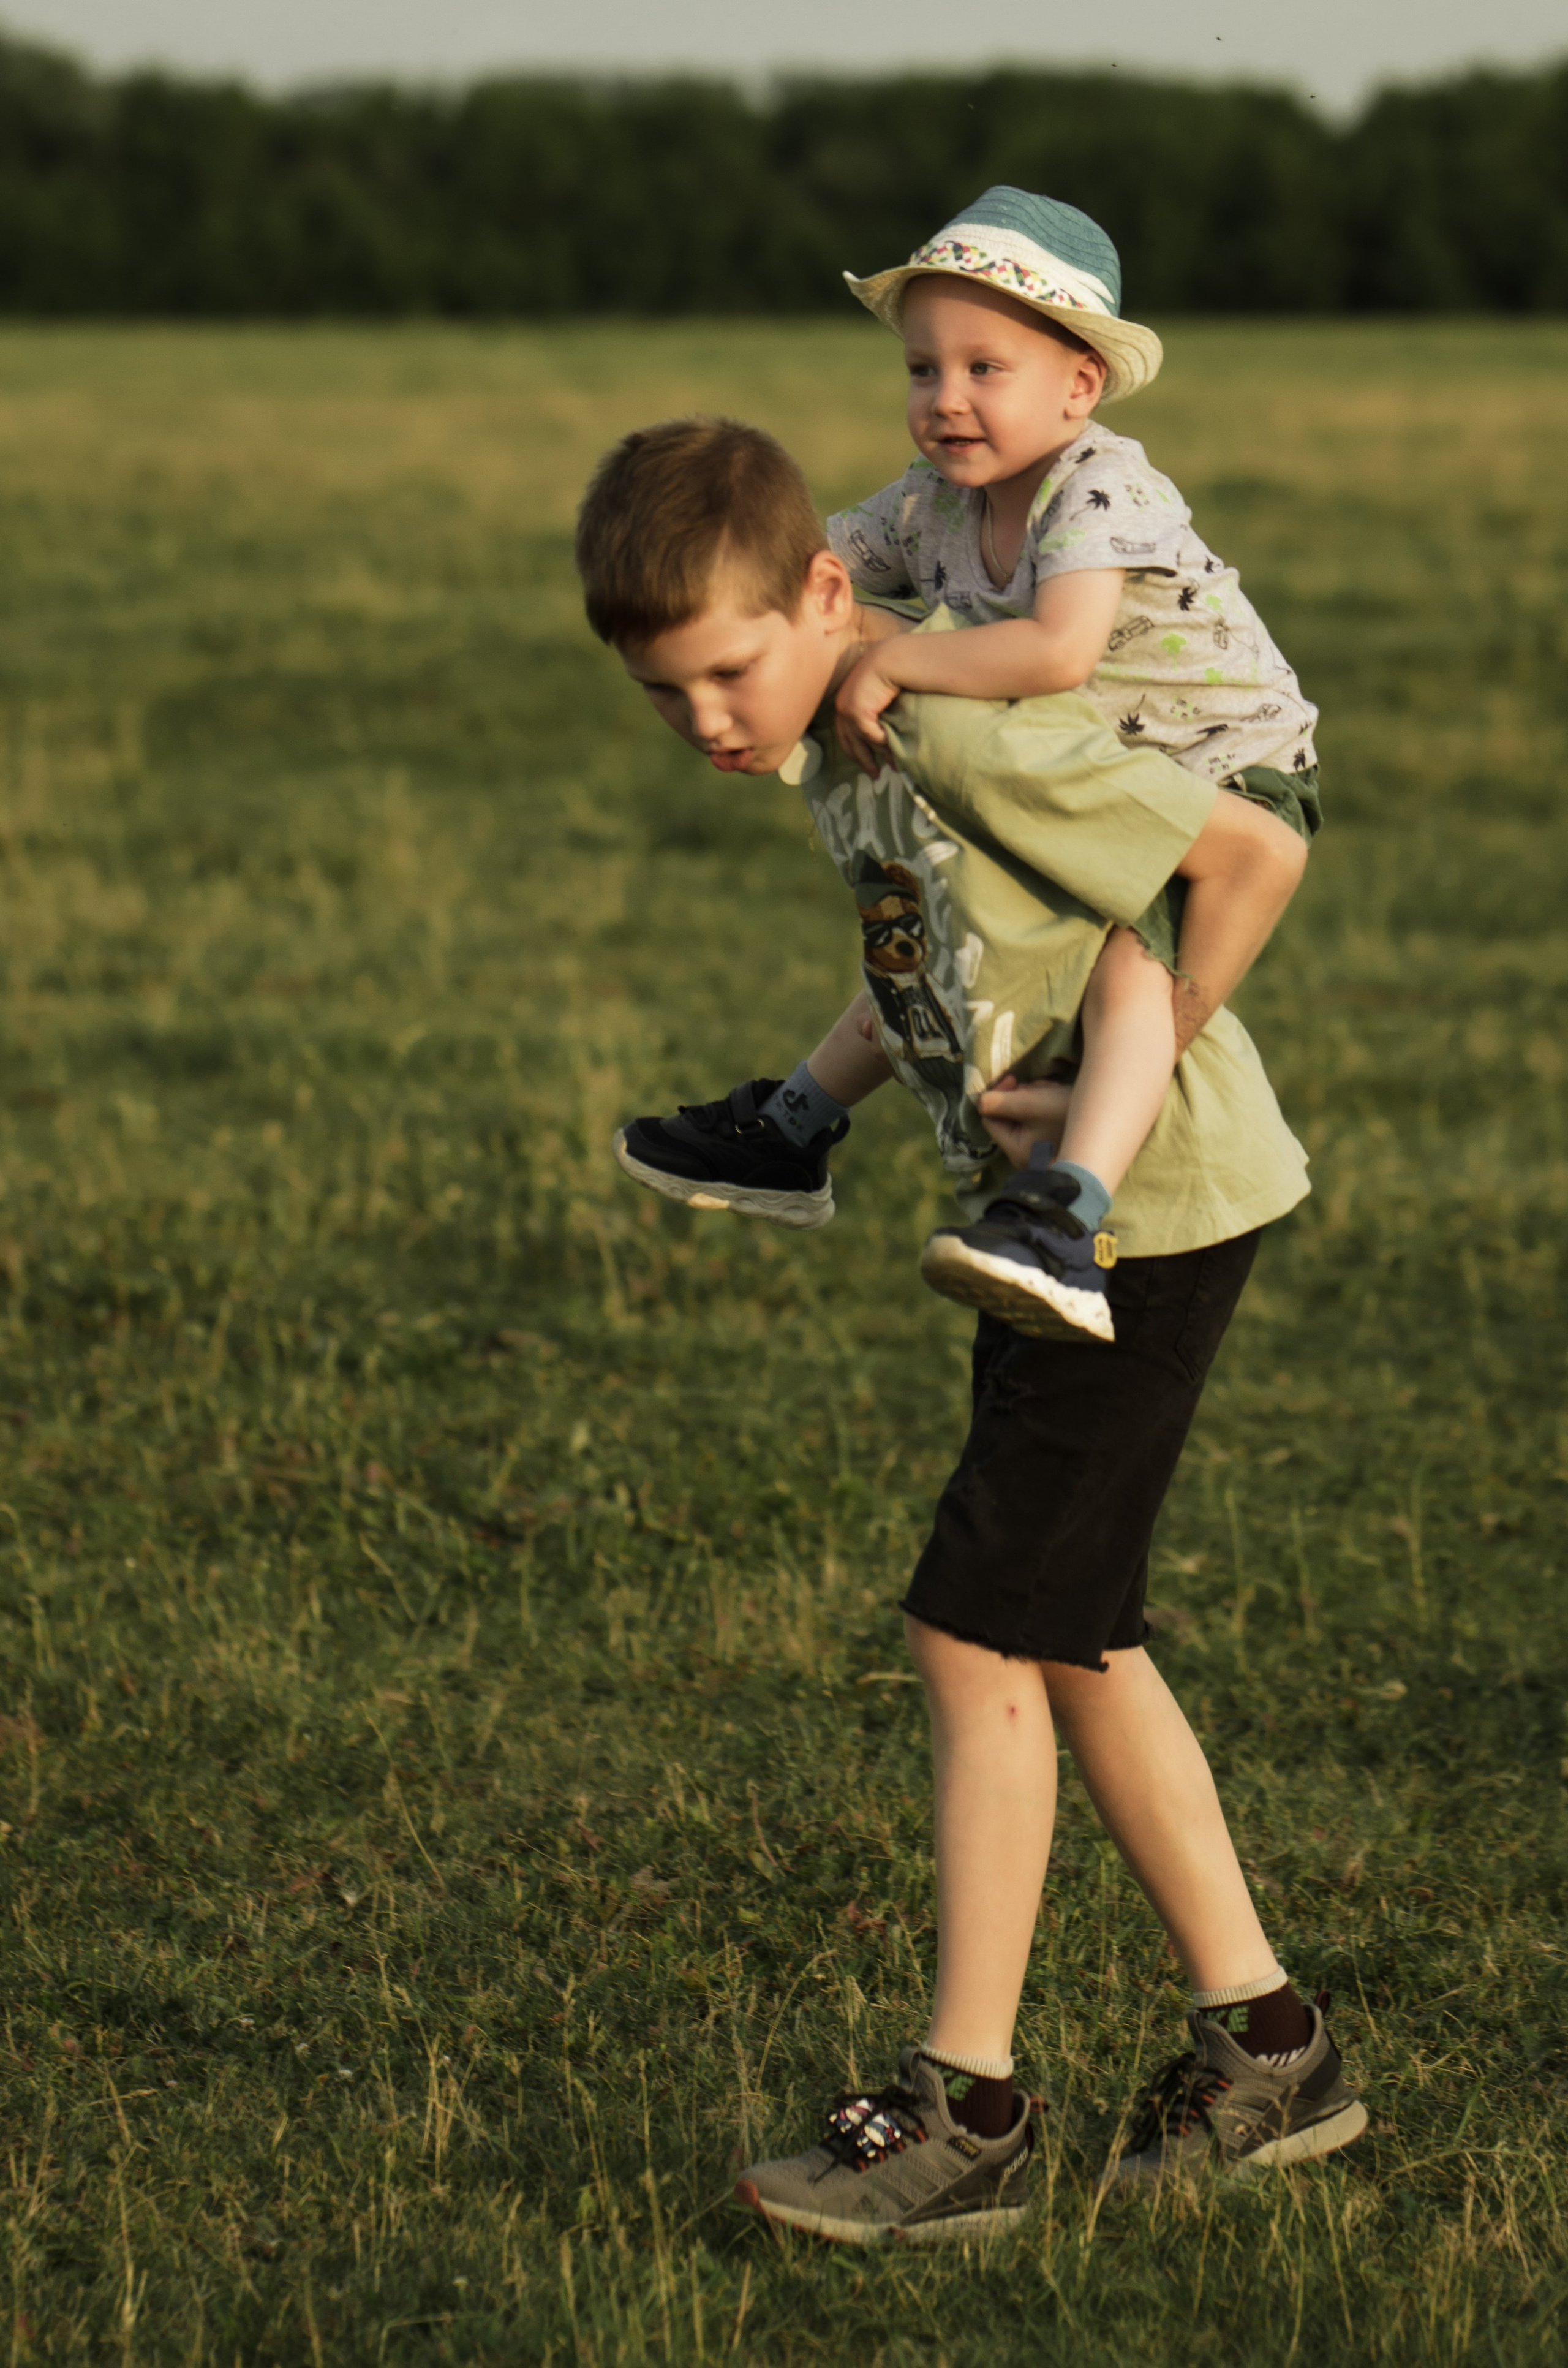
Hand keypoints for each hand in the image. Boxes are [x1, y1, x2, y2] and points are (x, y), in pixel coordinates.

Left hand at [834, 652, 901, 776]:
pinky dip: (883, 743)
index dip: (857, 750)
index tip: (869, 762)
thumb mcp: (879, 693)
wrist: (892, 658)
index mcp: (845, 702)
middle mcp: (842, 707)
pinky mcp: (858, 711)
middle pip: (849, 743)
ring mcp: (847, 709)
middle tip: (875, 776)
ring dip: (877, 756)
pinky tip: (894, 749)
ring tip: (891, 768)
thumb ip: (878, 710)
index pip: (846, 733)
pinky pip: (871, 734)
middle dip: (863, 761)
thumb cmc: (890, 673)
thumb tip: (885, 727)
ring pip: (862, 741)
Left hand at [975, 1073, 1072, 1169]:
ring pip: (1024, 1116)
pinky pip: (1038, 1121)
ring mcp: (1041, 1152)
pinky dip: (1045, 1107)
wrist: (1110, 1119)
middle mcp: (1027, 1157)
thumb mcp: (1030, 1102)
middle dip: (1021, 1097)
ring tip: (1054, 1091)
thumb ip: (998, 1102)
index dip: (998, 1096)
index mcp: (1017, 1151)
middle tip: (1041, 1087)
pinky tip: (1059, 1098)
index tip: (1015, 1080)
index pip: (990, 1119)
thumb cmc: (1066, 1114)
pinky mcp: (1054, 1143)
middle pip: (1008, 1117)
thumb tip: (979, 1101)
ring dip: (1035, 1098)